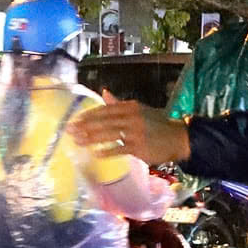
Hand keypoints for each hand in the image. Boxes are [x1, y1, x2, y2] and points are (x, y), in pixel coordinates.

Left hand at [74, 96, 190, 164]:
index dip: (88, 115)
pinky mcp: (139, 147)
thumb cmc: (157, 124)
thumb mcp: (139, 110)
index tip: (75, 120)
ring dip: (91, 138)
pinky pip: (119, 149)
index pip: (104, 110)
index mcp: (130, 107)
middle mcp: (131, 117)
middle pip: (103, 121)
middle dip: (84, 127)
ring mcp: (135, 132)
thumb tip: (104, 92)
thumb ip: (119, 104)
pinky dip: (106, 152)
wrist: (179, 138)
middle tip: (69, 131)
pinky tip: (95, 154)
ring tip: (78, 142)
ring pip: (108, 134)